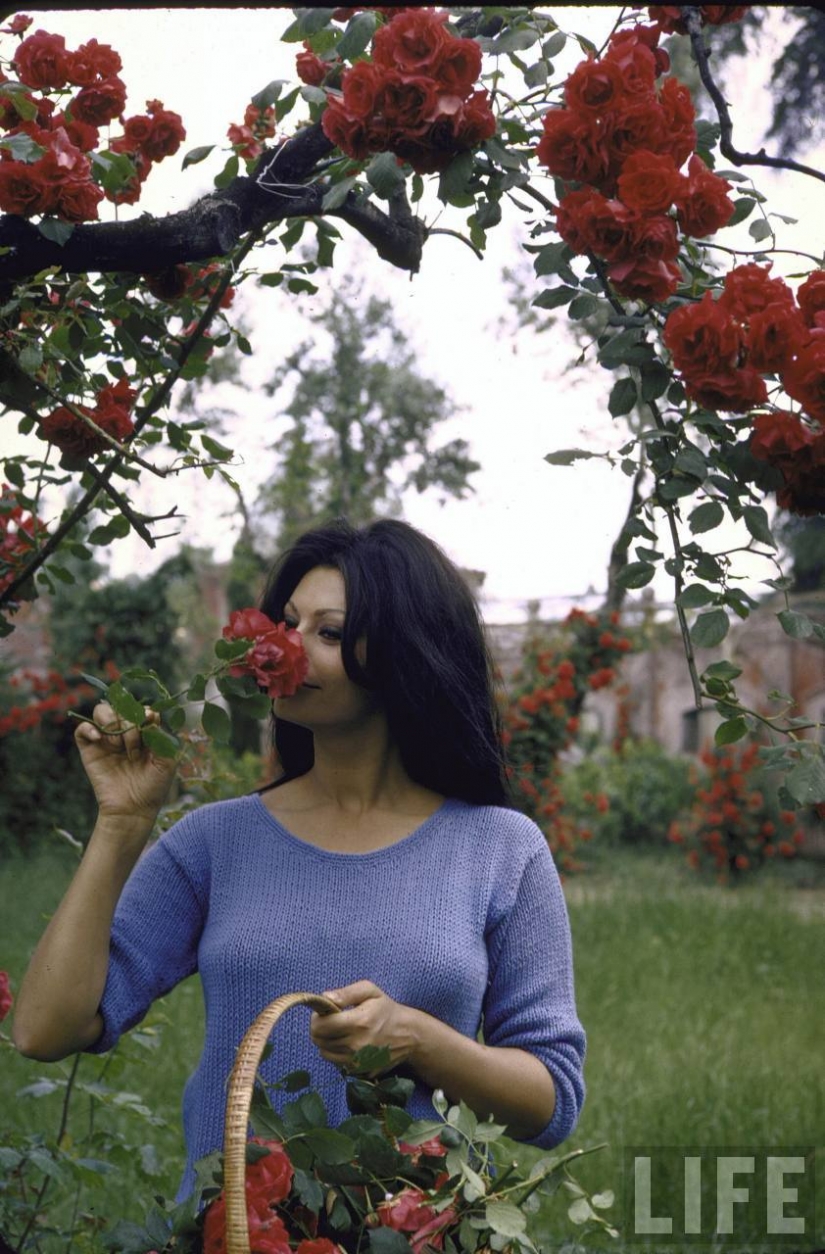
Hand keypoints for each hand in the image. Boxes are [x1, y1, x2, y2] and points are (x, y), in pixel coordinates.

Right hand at [74, 700, 176, 822]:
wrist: (133, 809)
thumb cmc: (153, 786)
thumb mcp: (166, 761)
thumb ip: (161, 737)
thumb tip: (150, 714)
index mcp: (144, 732)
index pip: (141, 709)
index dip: (144, 713)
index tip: (149, 724)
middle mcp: (125, 733)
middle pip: (121, 707)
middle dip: (130, 726)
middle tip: (134, 751)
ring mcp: (106, 740)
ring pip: (101, 711)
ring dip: (111, 725)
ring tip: (118, 747)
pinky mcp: (90, 750)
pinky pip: (82, 729)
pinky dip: (88, 728)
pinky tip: (99, 739)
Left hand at [310, 980, 419, 1072]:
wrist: (407, 1034)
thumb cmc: (385, 1009)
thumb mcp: (370, 991)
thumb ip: (346, 993)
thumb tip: (324, 998)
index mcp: (358, 1022)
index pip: (321, 1026)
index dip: (317, 1018)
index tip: (324, 1012)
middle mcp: (356, 1045)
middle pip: (319, 1040)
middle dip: (320, 1028)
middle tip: (331, 1021)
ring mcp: (357, 1061)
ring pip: (324, 1052)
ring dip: (327, 1041)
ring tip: (340, 1031)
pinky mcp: (359, 1071)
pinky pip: (335, 1062)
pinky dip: (335, 1052)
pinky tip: (347, 1043)